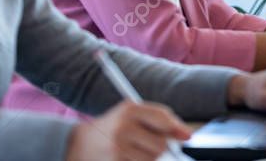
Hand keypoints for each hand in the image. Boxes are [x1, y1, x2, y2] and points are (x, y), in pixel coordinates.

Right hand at [66, 100, 190, 160]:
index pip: (162, 117)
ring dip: (149, 158)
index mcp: (129, 109)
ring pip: (152, 159)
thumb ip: (159, 120)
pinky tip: (128, 157)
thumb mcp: (132, 115)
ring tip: (135, 151)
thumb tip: (186, 135)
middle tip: (149, 144)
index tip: (187, 136)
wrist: (78, 145)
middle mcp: (122, 127)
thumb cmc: (114, 127)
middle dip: (161, 147)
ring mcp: (117, 148)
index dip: (177, 128)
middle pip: (161, 145)